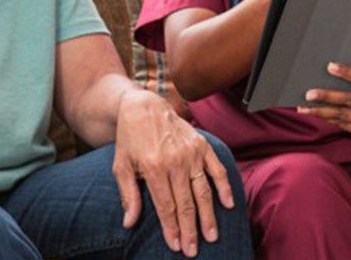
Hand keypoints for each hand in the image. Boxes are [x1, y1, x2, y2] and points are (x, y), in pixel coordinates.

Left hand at [110, 90, 234, 257]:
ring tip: (212, 236)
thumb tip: (129, 223)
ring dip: (208, 216)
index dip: (171, 229)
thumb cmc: (130, 139)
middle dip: (190, 230)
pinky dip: (224, 186)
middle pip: (186, 204)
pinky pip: (217, 168)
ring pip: (203, 191)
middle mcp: (175, 161)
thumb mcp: (121, 166)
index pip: (166, 206)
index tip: (176, 246)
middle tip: (194, 250)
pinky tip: (229, 204)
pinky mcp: (202, 145)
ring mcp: (191, 152)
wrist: (144, 106)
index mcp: (154, 168)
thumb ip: (128, 195)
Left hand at [297, 62, 350, 140]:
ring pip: (343, 117)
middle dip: (327, 97)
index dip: (346, 72)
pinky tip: (319, 116)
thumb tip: (339, 74)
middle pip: (348, 101)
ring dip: (322, 113)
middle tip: (309, 94)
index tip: (330, 67)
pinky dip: (331, 121)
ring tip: (305, 109)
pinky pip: (345, 126)